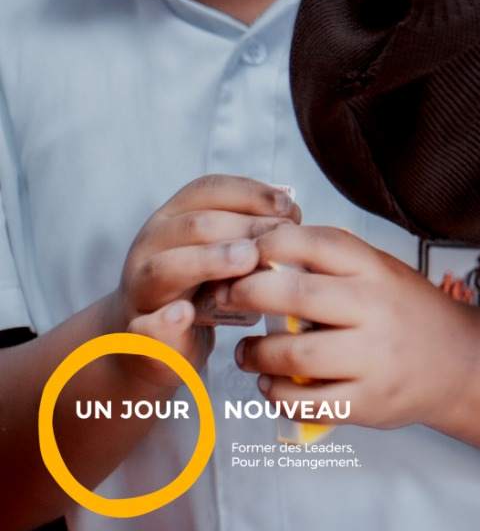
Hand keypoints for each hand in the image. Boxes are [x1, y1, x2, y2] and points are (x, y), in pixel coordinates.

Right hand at [116, 176, 302, 380]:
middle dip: (245, 228)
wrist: (149, 340)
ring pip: (166, 267)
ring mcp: (140, 289)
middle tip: (283, 240)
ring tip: (247, 260)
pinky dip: (163, 321)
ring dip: (209, 261)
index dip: (251, 194)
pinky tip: (184, 314)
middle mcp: (151, 245)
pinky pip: (144, 325)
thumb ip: (247, 230)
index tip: (289, 208)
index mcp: (173, 218)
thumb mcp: (221, 248)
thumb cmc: (199, 286)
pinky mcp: (138, 332)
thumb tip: (290, 218)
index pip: (209, 190)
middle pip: (197, 225)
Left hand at [232, 225, 479, 432]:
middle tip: (226, 298)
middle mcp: (378, 309)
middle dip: (247, 294)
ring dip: (256, 353)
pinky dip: (275, 393)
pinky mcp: (368, 402)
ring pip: (294, 354)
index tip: (244, 252)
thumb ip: (335, 267)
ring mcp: (374, 358)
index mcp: (378, 271)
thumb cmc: (409, 314)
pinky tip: (271, 383)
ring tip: (247, 352)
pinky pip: (305, 402)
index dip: (270, 243)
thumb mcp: (383, 275)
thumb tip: (263, 254)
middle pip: (296, 296)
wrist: (461, 363)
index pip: (317, 243)